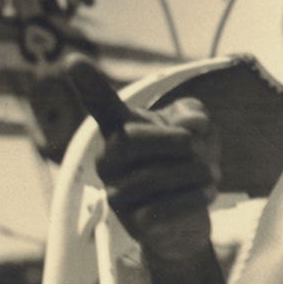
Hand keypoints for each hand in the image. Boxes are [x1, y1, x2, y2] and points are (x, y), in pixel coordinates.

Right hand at [67, 59, 219, 255]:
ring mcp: (117, 193)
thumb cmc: (188, 164)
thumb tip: (191, 124)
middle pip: (130, 141)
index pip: (101, 103)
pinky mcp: (133, 223)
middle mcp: (109, 160)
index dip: (88, 83)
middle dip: (174, 142)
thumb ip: (195, 116)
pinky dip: (194, 198)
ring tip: (209, 174)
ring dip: (195, 172)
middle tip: (195, 148)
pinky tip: (206, 194)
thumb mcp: (199, 131)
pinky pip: (164, 208)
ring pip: (154, 177)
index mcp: (121, 129)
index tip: (72, 61)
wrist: (189, 218)